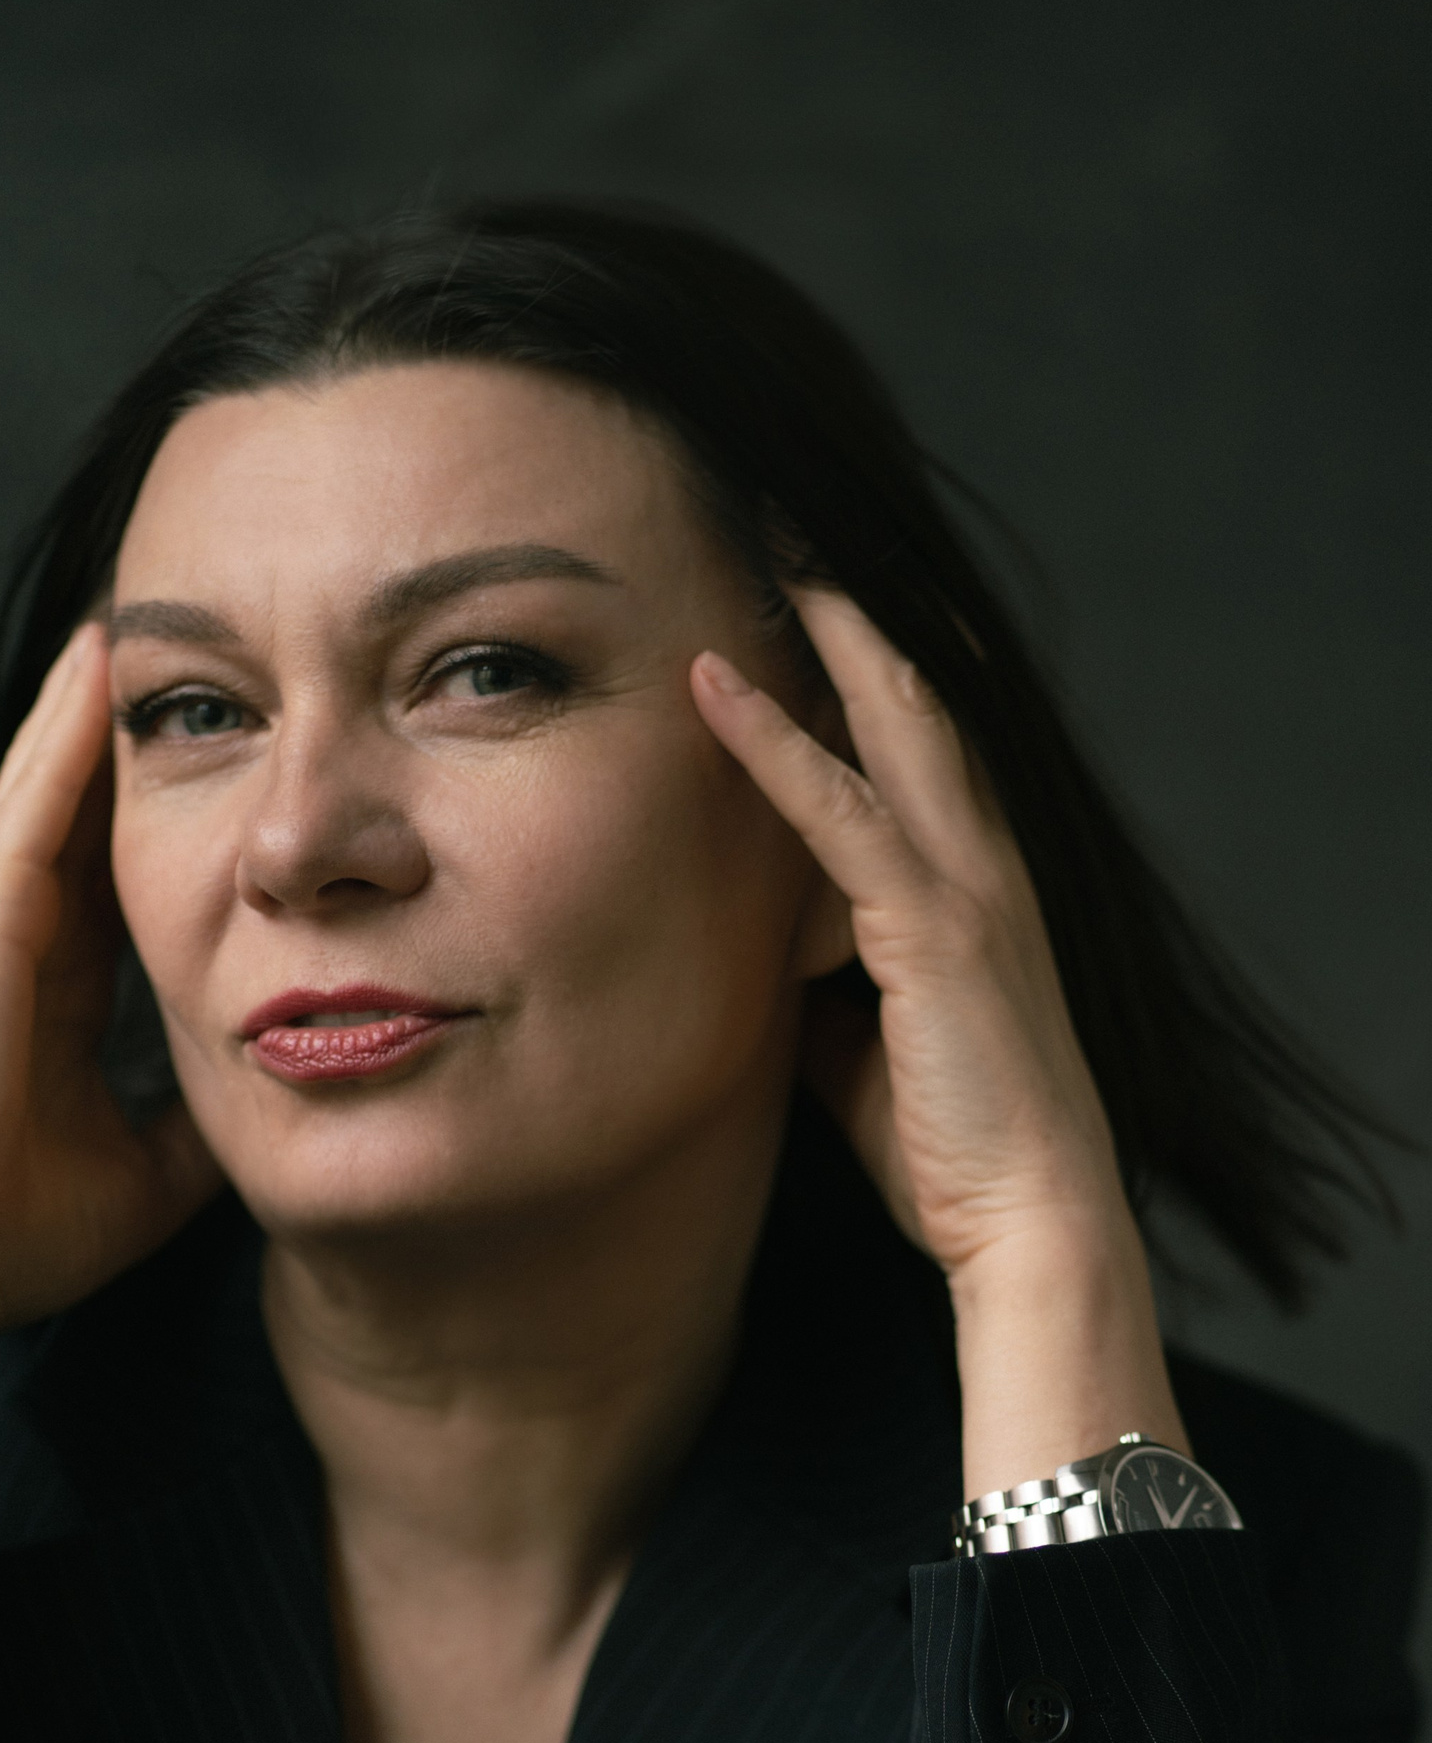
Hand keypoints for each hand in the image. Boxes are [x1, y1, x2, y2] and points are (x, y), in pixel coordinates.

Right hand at [0, 621, 219, 1338]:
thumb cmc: (25, 1232)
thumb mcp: (153, 1172)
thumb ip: (200, 1125)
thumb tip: (270, 1108)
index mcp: (66, 1002)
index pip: (131, 887)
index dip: (173, 822)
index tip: (232, 765)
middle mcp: (30, 949)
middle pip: (92, 819)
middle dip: (131, 743)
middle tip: (189, 657)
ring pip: (55, 789)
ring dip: (94, 706)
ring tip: (136, 617)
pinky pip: (34, 805)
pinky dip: (66, 731)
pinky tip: (100, 661)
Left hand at [692, 592, 1186, 1494]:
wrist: (1029, 1222)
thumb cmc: (952, 1150)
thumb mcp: (861, 1049)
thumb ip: (817, 989)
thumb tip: (751, 966)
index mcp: (972, 889)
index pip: (923, 746)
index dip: (874, 665)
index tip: (816, 595)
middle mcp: (981, 865)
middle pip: (918, 699)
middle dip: (857, 609)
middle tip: (789, 521)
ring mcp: (964, 888)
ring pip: (891, 722)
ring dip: (824, 629)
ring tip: (759, 544)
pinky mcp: (930, 930)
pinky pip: (840, 811)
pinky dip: (775, 741)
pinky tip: (714, 684)